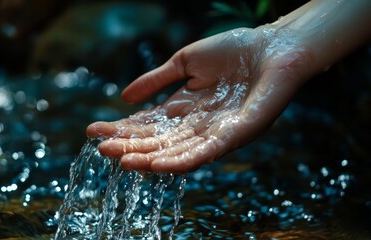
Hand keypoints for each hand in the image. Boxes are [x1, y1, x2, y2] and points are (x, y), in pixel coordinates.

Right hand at [87, 27, 311, 172]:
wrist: (275, 46)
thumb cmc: (234, 50)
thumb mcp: (186, 62)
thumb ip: (157, 80)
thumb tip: (124, 97)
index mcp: (186, 108)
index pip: (149, 124)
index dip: (123, 128)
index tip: (95, 132)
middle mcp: (198, 126)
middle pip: (159, 141)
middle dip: (130, 146)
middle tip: (100, 151)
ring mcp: (216, 132)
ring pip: (177, 151)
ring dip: (149, 159)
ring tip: (122, 162)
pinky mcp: (237, 134)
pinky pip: (206, 152)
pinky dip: (182, 160)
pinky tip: (158, 166)